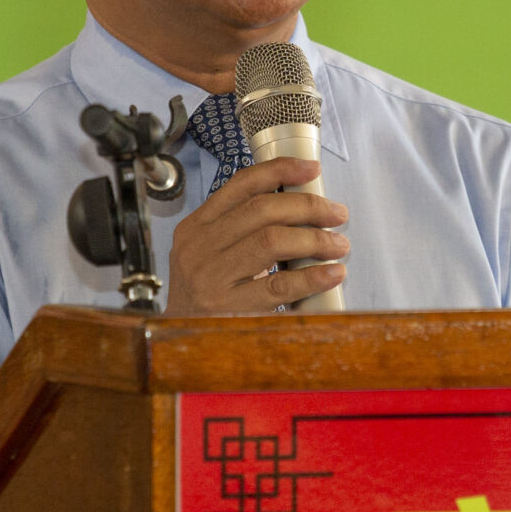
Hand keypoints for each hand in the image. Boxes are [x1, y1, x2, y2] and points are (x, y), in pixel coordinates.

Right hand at [165, 156, 348, 314]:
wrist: (172, 342)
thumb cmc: (202, 296)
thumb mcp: (208, 253)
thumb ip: (240, 229)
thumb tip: (299, 206)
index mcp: (196, 227)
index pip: (240, 185)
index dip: (279, 171)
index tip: (310, 169)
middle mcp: (199, 248)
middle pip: (261, 210)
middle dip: (307, 206)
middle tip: (336, 213)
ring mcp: (211, 278)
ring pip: (271, 241)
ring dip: (314, 240)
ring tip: (338, 245)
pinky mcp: (228, 308)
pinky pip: (279, 286)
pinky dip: (312, 276)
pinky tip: (332, 273)